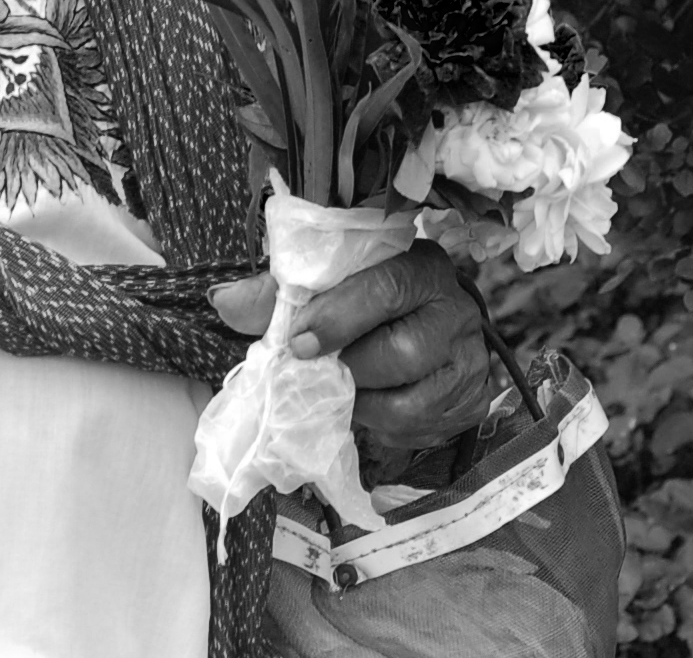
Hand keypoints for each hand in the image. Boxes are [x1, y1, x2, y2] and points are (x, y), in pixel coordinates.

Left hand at [209, 241, 492, 450]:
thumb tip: (221, 302)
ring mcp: (469, 359)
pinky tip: (371, 407)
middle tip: (318, 372)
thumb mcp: (325, 280)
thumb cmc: (363, 293)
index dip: (337, 318)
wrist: (422, 319)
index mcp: (420, 264)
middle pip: (402, 352)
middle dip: (349, 368)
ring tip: (343, 390)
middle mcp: (455, 309)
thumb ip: (274, 291)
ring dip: (364, 404)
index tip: (298, 343)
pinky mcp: (471, 402)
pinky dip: (384, 426)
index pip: (384, 288)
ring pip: (412, 399)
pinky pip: (421, 429)